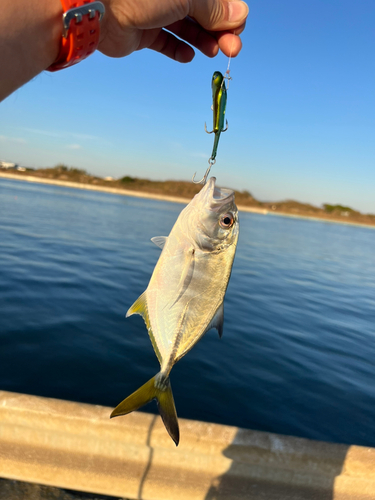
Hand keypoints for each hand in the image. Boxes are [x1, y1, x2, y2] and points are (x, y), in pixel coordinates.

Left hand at [99, 0, 247, 61]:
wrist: (98, 7)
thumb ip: (213, 8)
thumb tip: (240, 14)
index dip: (229, 14)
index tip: (237, 31)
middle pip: (203, 12)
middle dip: (220, 30)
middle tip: (231, 49)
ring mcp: (155, 11)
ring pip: (187, 27)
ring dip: (203, 40)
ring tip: (211, 52)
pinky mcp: (143, 31)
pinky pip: (166, 42)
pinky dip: (179, 49)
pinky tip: (188, 56)